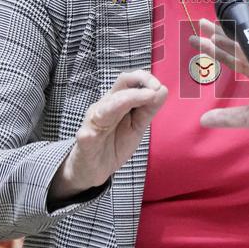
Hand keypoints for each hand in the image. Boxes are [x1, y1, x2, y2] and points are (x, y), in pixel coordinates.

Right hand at [50, 70, 167, 199]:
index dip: (145, 79)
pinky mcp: (85, 139)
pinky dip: (97, 126)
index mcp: (117, 101)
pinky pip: (89, 132)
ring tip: (147, 96)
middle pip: (120, 83)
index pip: (130, 80)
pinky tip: (103, 126)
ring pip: (108, 105)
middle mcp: (105, 105)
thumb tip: (162, 90)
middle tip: (156, 89)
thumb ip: (148, 110)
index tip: (160, 87)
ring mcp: (94, 121)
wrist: (94, 169)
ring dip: (128, 98)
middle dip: (140, 81)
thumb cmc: (114, 144)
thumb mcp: (137, 127)